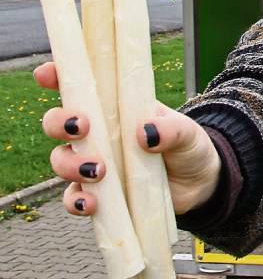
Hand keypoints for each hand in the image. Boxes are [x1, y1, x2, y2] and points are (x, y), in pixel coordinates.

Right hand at [36, 62, 221, 216]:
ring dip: (69, 164)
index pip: (79, 86)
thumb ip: (171, 129)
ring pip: (60, 159)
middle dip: (59, 123)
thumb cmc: (188, 146)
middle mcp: (98, 133)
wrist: (200, 184)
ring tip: (98, 170)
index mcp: (116, 107)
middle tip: (82, 128)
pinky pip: (73, 197)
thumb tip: (144, 133)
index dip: (55, 76)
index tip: (46, 74)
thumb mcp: (187, 132)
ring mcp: (94, 163)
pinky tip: (91, 204)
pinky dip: (75, 201)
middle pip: (57, 122)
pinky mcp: (98, 194)